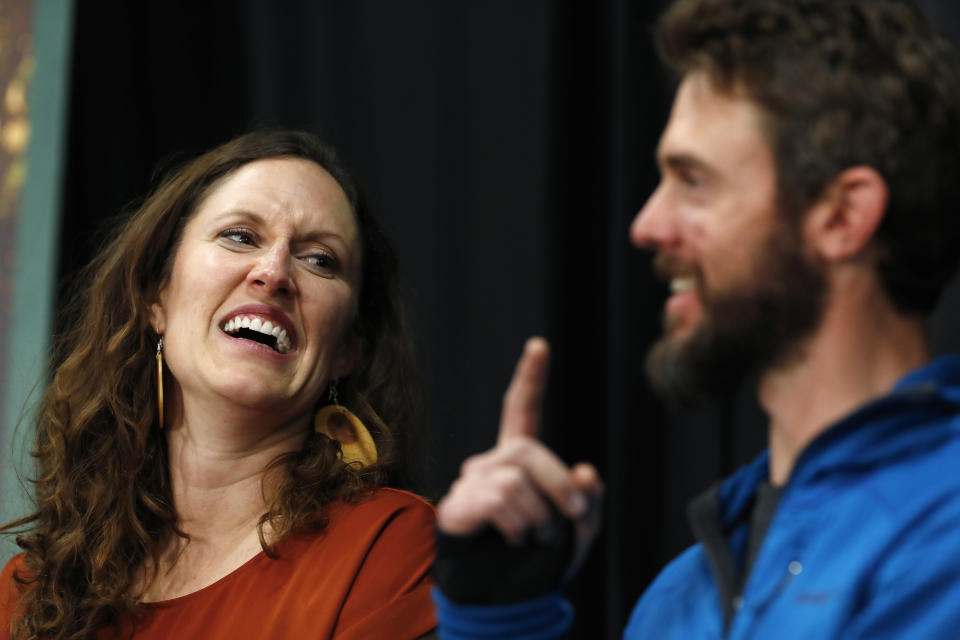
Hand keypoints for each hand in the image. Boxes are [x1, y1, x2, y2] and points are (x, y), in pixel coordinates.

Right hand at [436, 337, 602, 568]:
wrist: (505, 598)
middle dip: (559, 485)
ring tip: (536, 539)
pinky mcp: (457, 505)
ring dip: (541, 517)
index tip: (539, 345)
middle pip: (529, 451)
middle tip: (575, 516)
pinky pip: (499, 501)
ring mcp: (471, 482)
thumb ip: (587, 499)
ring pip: (517, 481)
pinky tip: (515, 541)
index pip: (522, 410)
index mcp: (519, 460)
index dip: (530, 378)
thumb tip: (585, 471)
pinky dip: (519, 526)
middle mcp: (491, 463)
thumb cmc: (540, 559)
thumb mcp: (579, 529)